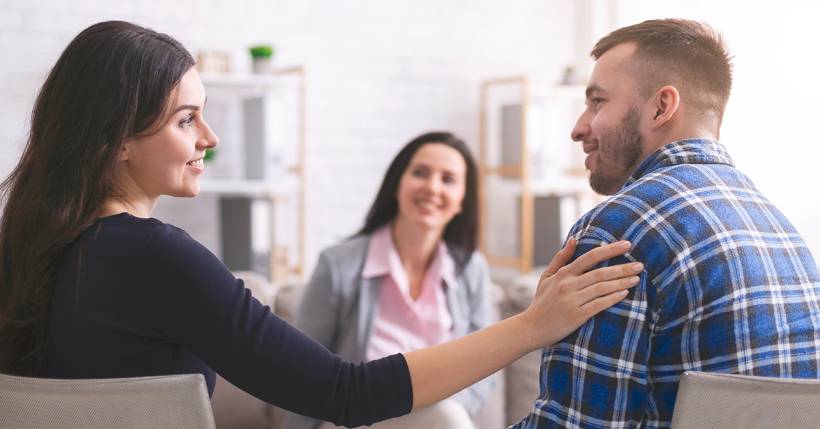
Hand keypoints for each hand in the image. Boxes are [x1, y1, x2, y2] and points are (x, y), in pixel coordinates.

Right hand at [518, 238, 642, 348]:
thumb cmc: (541, 302)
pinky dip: (613, 298)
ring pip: (602, 288)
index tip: (627, 245)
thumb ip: (561, 258)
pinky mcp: (576, 316)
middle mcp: (568, 285)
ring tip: (636, 279)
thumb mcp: (547, 277)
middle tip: (641, 265)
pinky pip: (599, 305)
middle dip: (623, 268)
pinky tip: (625, 294)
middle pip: (600, 273)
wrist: (531, 328)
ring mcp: (572, 301)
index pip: (590, 257)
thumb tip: (574, 239)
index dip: (610, 250)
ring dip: (621, 282)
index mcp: (563, 274)